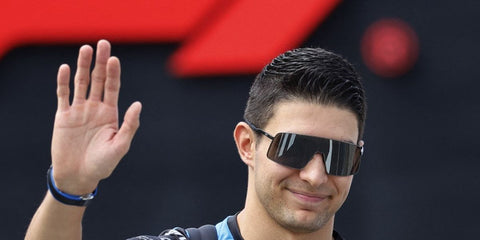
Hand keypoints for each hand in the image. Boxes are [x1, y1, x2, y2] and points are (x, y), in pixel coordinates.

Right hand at [51, 40, 140, 194]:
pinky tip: (66, 68)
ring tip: (86, 49)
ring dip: (83, 66)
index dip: (113, 73)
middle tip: (103, 43)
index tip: (114, 58)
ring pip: (81, 83)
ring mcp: (79, 111)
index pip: (112, 87)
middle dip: (100, 62)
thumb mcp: (120, 146)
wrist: (78, 176)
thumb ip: (130, 125)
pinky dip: (64, 82)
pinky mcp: (63, 117)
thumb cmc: (102, 164)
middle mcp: (95, 108)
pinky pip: (63, 95)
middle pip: (98, 80)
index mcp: (110, 113)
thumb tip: (138, 104)